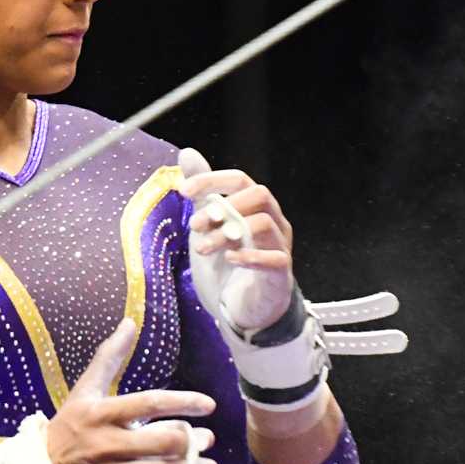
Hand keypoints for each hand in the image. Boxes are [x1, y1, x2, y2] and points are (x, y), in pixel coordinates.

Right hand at [44, 321, 217, 463]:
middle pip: (158, 442)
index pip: (148, 403)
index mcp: (100, 414)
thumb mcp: (83, 392)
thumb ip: (108, 357)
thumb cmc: (66, 431)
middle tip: (206, 440)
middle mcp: (105, 445)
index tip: (207, 405)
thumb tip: (130, 322)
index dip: (182, 402)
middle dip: (189, 442)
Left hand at [178, 149, 295, 331]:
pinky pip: (275, 259)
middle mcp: (274, 222)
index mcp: (256, 208)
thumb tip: (186, 153)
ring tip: (201, 248)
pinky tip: (228, 260)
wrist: (243, 310)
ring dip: (226, 233)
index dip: (212, 181)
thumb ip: (202, 192)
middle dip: (224, 206)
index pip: (240, 180)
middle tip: (194, 225)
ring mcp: (280, 247)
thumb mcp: (209, 226)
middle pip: (259, 195)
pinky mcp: (281, 275)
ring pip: (262, 224)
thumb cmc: (229, 265)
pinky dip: (249, 257)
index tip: (183, 191)